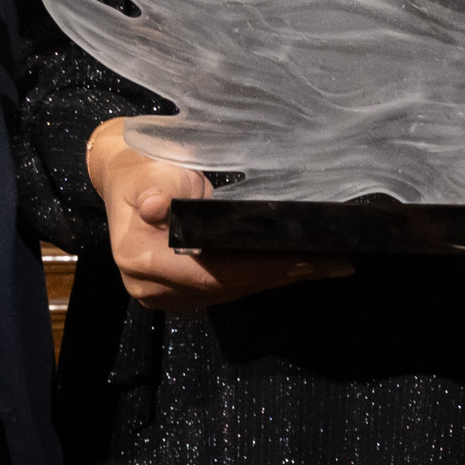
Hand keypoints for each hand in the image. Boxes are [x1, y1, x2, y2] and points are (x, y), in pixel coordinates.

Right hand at [84, 116, 349, 310]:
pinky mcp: (187, 293)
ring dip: (281, 277)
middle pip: (229, 286)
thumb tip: (156, 206)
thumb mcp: (145, 171)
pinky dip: (266, 275)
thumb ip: (153, 188)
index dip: (259, 267)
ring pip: (234, 290)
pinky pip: (232, 286)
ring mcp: (171, 296)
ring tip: (330, 264)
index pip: (210, 272)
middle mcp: (154, 289)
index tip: (304, 257)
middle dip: (283, 274)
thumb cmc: (142, 168)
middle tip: (335, 262)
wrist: (128, 179)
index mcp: (140, 260)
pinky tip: (300, 266)